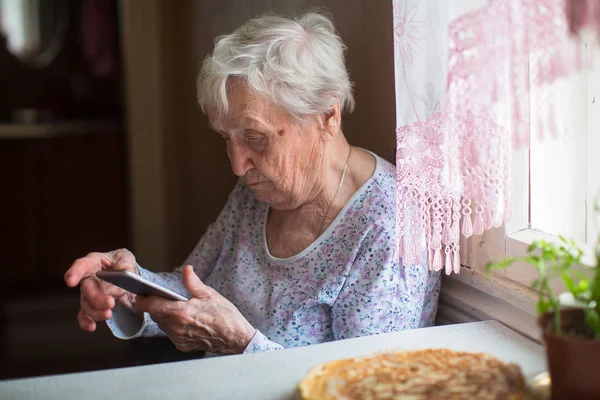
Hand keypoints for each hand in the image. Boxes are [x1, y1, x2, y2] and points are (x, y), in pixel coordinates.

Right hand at [64, 249, 138, 331]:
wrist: (125, 276)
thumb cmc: (120, 262)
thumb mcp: (125, 257)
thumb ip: (125, 262)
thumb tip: (124, 269)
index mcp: (94, 262)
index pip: (82, 265)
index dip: (75, 273)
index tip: (70, 282)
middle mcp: (88, 278)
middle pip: (86, 289)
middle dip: (96, 298)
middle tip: (110, 303)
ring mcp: (88, 293)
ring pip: (86, 304)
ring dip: (96, 312)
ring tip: (108, 314)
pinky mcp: (92, 305)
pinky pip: (84, 315)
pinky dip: (86, 322)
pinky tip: (91, 327)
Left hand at [135, 265, 255, 354]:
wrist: (236, 339)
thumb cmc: (226, 316)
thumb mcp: (211, 294)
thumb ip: (193, 283)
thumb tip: (186, 270)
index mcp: (181, 312)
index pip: (151, 305)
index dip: (143, 298)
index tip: (141, 292)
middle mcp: (176, 327)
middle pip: (155, 314)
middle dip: (155, 305)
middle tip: (162, 296)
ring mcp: (178, 338)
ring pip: (162, 324)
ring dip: (164, 315)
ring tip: (175, 307)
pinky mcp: (182, 345)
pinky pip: (170, 333)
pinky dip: (173, 325)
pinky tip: (184, 320)